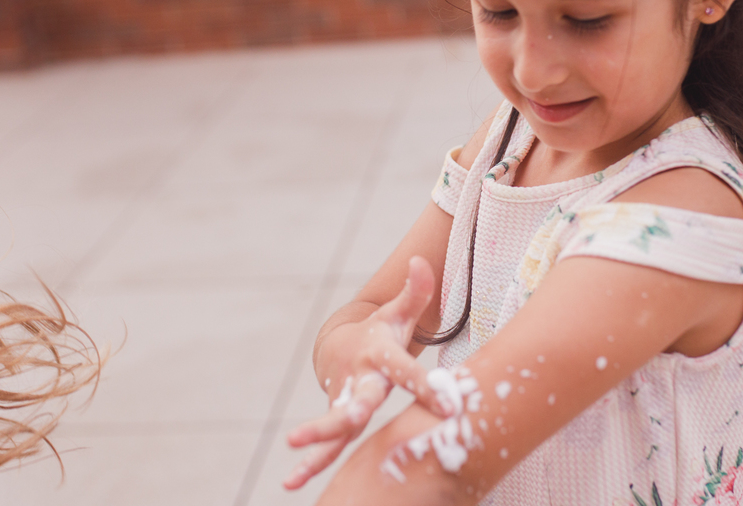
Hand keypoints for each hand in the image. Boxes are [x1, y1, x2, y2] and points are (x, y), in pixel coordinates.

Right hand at [283, 256, 448, 489]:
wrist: (342, 348)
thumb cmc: (382, 332)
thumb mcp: (399, 313)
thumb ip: (416, 292)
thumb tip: (423, 260)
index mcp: (381, 356)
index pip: (406, 370)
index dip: (426, 386)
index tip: (449, 406)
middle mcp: (362, 380)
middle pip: (360, 397)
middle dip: (357, 407)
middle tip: (359, 416)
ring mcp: (346, 401)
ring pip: (334, 423)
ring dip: (316, 436)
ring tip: (295, 448)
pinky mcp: (338, 420)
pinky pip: (326, 446)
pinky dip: (309, 463)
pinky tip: (292, 485)